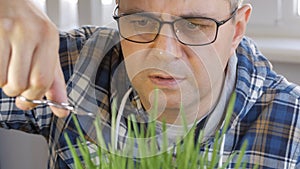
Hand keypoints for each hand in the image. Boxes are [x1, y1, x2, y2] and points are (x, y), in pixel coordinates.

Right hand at [0, 0, 68, 116]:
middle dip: (17, 91)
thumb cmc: (29, 26)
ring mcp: (3, 31)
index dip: (34, 96)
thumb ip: (55, 80)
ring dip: (3, 81)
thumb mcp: (48, 49)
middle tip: (17, 80)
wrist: (8, 0)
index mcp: (48, 36)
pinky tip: (0, 59)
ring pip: (1, 80)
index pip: (42, 81)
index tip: (29, 98)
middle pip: (20, 84)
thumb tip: (62, 110)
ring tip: (7, 66)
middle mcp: (27, 32)